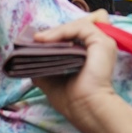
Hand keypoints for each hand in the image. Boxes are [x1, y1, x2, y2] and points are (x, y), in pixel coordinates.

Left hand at [31, 11, 121, 132]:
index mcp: (90, 54)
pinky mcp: (102, 42)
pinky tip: (45, 40)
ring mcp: (102, 43)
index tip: (38, 40)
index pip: (78, 33)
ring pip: (78, 24)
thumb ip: (45, 67)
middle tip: (37, 39)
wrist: (85, 108)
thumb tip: (29, 59)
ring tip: (38, 39)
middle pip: (78, 26)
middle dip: (56, 31)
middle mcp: (98, 47)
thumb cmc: (72, 100)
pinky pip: (80, 26)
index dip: (60, 34)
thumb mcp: (52, 81)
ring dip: (56, 30)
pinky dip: (61, 31)